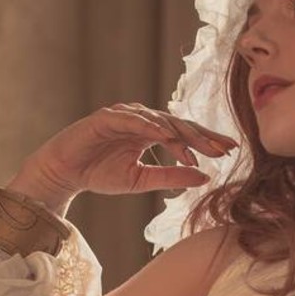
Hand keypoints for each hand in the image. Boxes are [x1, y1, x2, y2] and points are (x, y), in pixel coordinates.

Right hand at [13, 103, 237, 205]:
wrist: (64, 175)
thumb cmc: (99, 174)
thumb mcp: (142, 180)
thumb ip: (172, 175)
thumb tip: (205, 177)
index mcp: (151, 132)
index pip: (185, 134)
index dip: (207, 141)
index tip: (230, 151)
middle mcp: (141, 120)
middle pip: (178, 125)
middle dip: (202, 137)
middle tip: (225, 149)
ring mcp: (124, 116)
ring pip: (159, 121)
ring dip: (180, 136)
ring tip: (199, 152)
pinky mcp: (107, 117)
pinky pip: (133, 121)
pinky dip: (150, 128)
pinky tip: (166, 137)